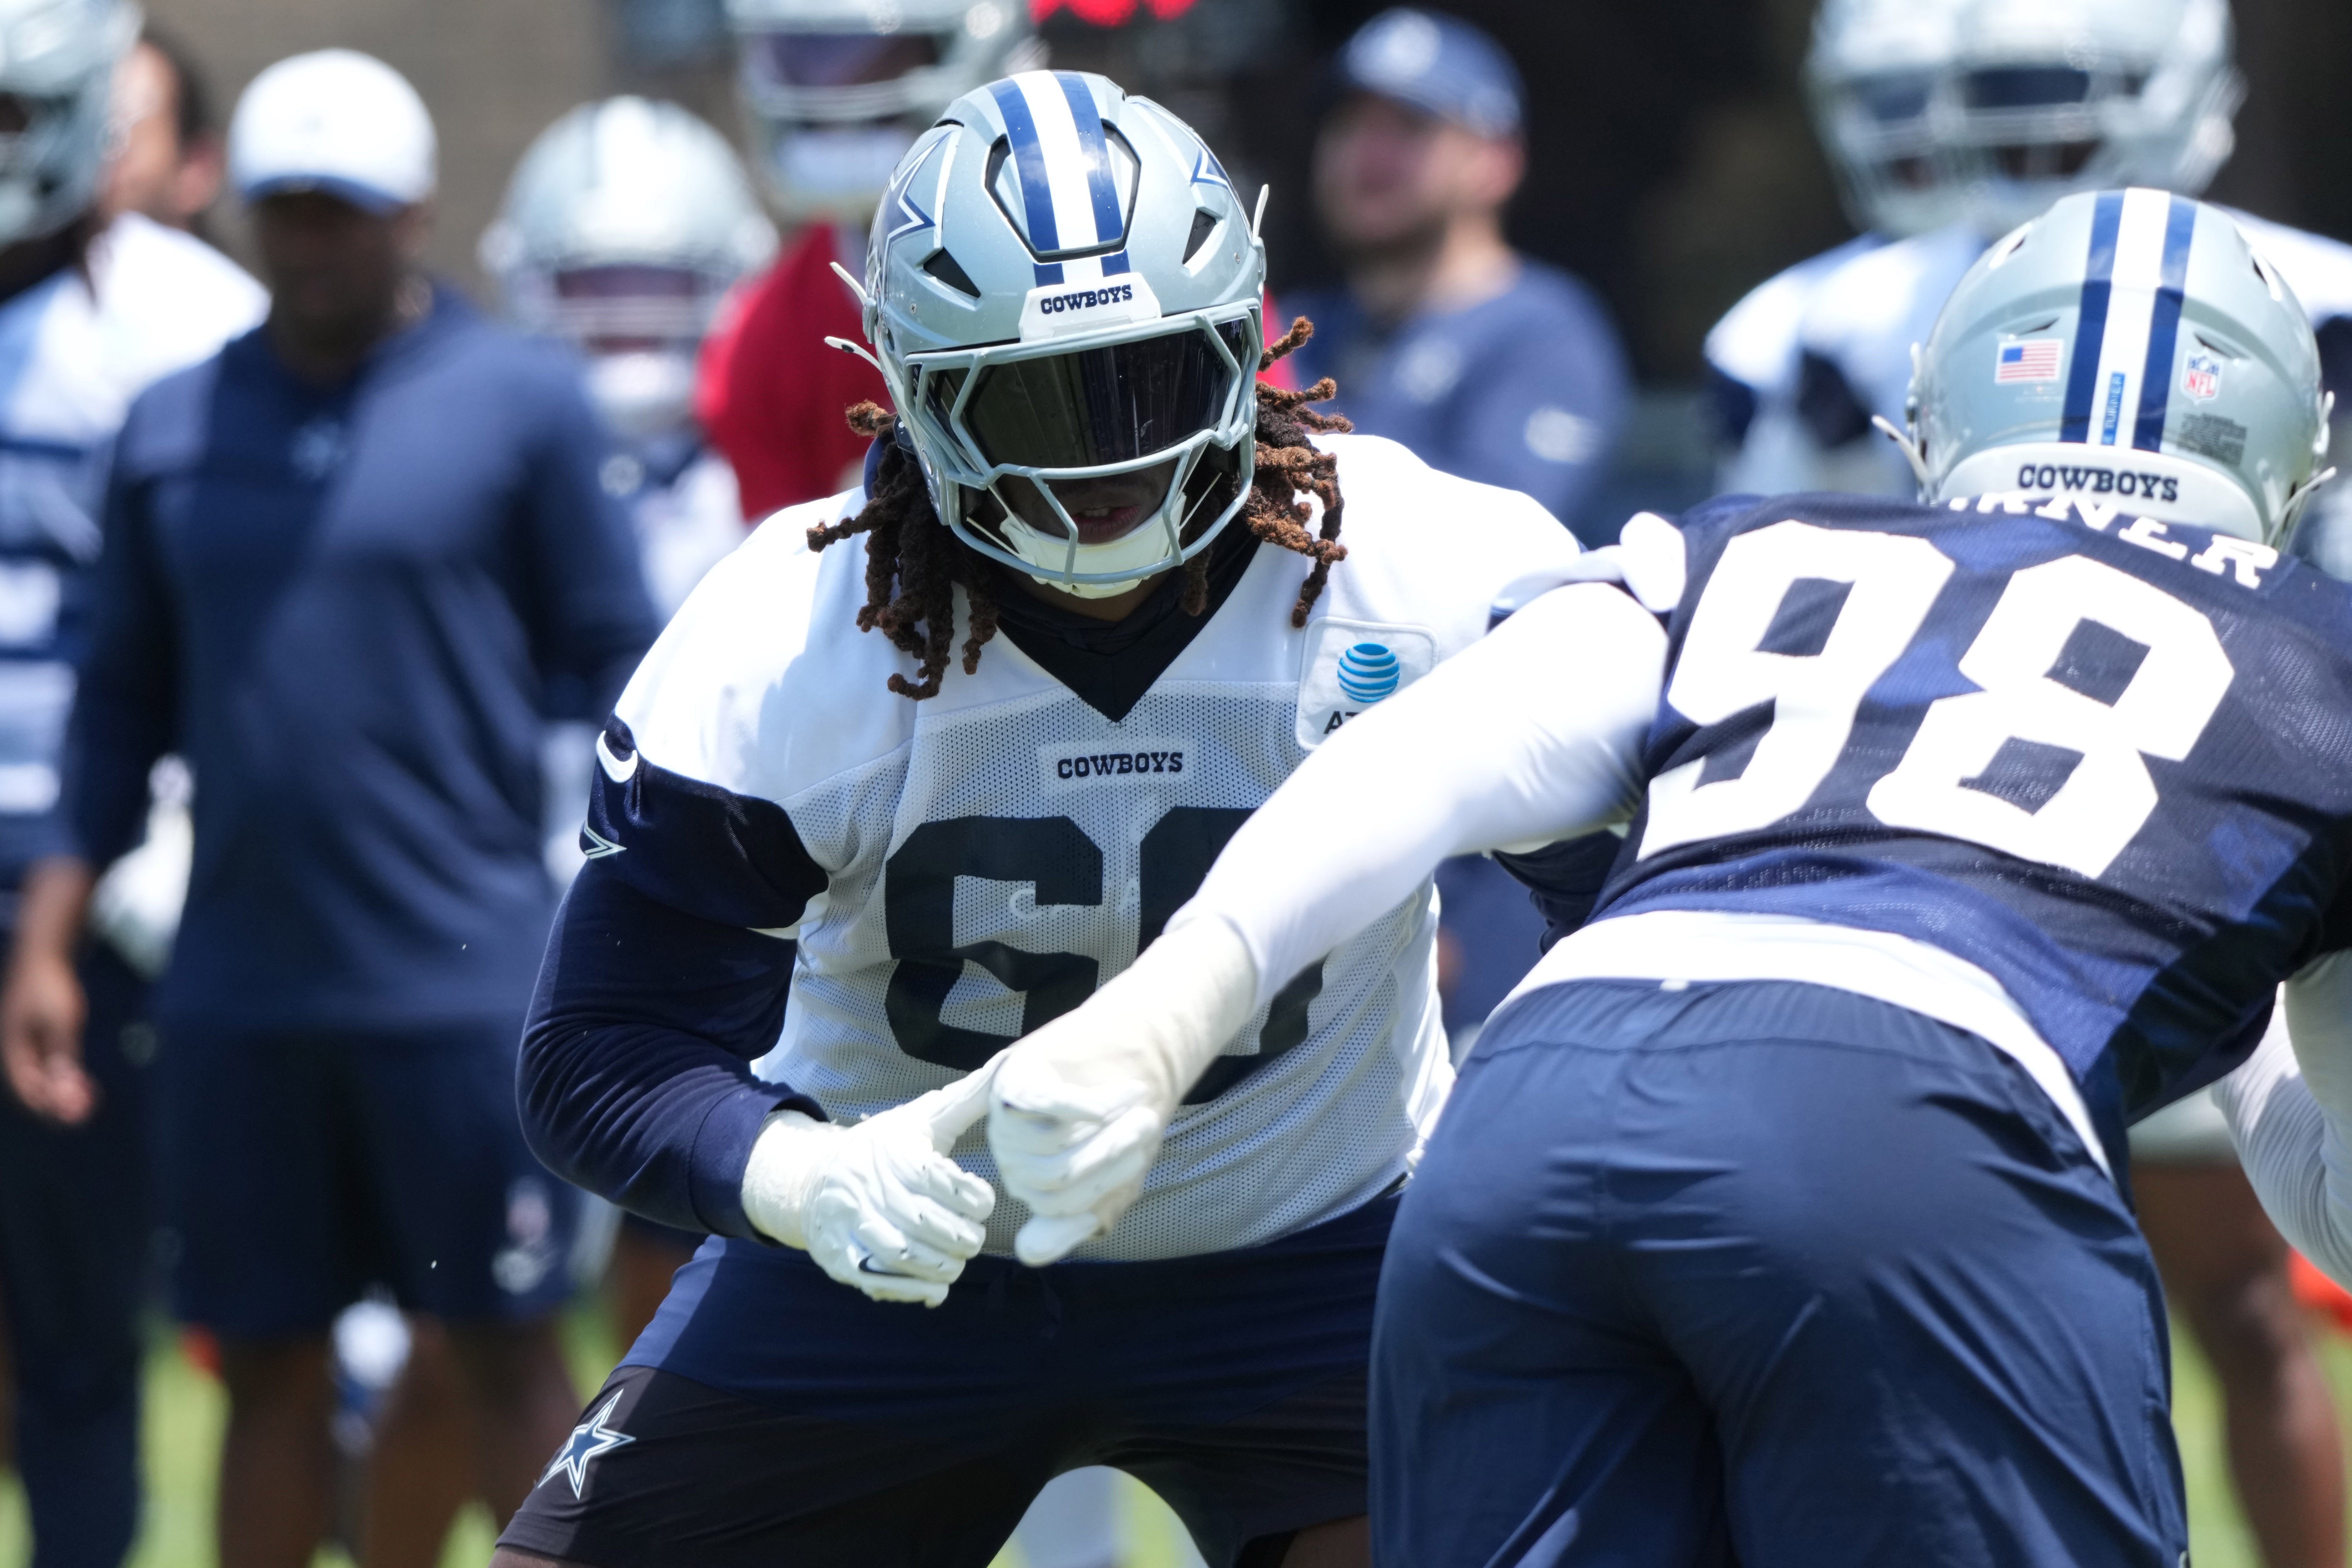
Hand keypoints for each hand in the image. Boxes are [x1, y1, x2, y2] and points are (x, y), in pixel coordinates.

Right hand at [2, 946, 90, 1123]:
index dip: (50, 1105)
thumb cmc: (51, 986)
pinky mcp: (35, 1031)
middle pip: (33, 1084)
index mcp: (14, 1049)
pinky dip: (61, 1071)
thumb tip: (66, 1091)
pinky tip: (79, 1076)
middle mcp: (15, 1047)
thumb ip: (63, 1057)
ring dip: (61, 1087)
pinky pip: (46, 1060)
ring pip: (41, 1073)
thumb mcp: (62, 1023)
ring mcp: (24, 1039)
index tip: (75, 1116)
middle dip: (57, 1100)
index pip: (28, 1089)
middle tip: (85, 1112)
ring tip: (86, 1098)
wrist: (45, 953)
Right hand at [741, 1061, 999, 1306]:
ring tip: (956, 1258)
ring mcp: (853, 1227)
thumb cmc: (882, 1147)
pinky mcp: (842, 1259)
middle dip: (965, 1237)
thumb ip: (968, 1099)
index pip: (945, 1182)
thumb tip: (1010, 1066)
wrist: (813, 1180)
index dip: (975, 1197)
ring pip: (909, 1257)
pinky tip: (934, 1286)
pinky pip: (882, 1282)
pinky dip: (915, 1290)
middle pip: (932, 1224)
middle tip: (972, 1234)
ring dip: (944, 1266)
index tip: (981, 1199)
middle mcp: (871, 1189)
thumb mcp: (922, 1117)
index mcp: (895, 1154)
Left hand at [989, 918, 1258, 1265]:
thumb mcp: (1110, 1182)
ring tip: (1136, 1102)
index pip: (1057, 1208)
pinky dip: (1094, 1107)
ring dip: (1106, 1129)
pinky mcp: (1016, 1077)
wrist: (1138, 1050)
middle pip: (1051, 1181)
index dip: (1106, 1184)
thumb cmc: (1123, 1119)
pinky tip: (1122, 1097)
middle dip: (1109, 1157)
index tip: (1143, 1157)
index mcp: (1027, 1178)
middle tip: (1147, 1124)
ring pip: (1051, 1150)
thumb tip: (1029, 1254)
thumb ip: (1072, 1221)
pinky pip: (1049, 1109)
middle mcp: (1007, 1149)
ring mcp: (1003, 1115)